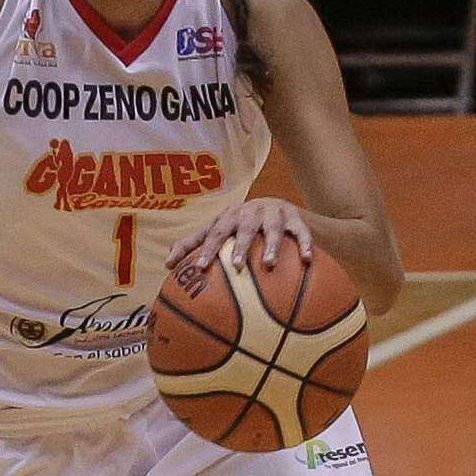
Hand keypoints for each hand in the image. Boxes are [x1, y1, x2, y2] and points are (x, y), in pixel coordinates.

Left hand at [166, 197, 312, 272]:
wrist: (278, 208)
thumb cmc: (240, 225)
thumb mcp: (218, 231)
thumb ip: (193, 245)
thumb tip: (168, 266)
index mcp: (229, 217)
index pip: (215, 233)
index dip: (207, 249)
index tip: (201, 268)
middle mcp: (250, 212)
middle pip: (243, 227)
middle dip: (238, 245)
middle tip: (236, 266)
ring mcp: (274, 213)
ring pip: (272, 228)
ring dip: (270, 245)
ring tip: (268, 264)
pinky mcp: (296, 218)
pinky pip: (301, 232)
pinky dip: (305, 244)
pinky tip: (307, 260)